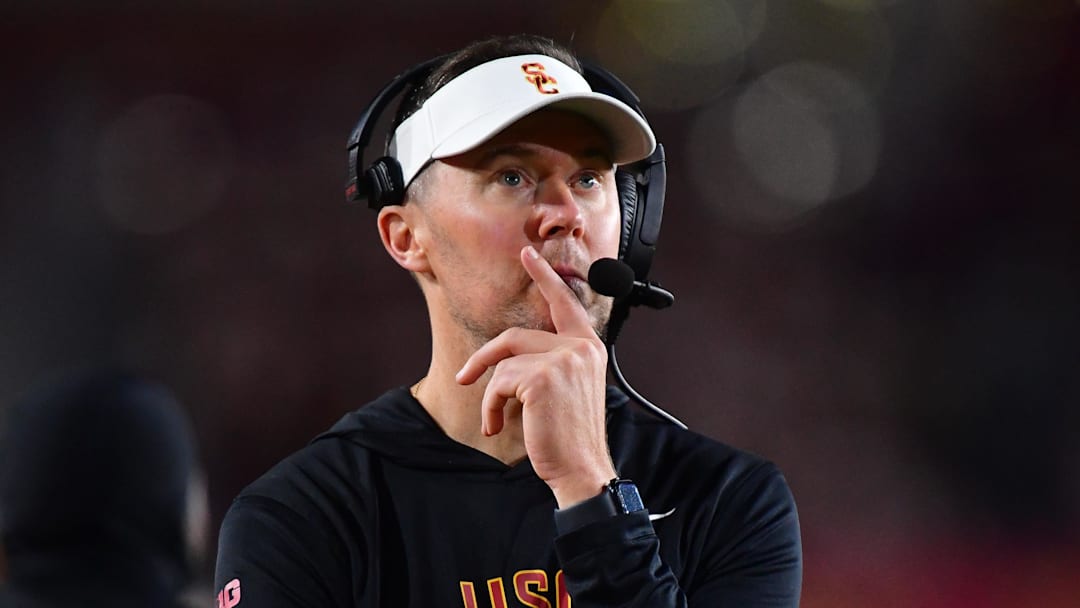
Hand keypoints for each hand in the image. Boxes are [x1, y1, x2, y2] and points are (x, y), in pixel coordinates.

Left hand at [456, 246, 615, 506]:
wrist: (581, 469)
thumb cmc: (571, 436)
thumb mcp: (569, 390)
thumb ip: (553, 362)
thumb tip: (510, 357)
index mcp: (589, 348)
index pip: (564, 303)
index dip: (544, 277)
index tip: (528, 255)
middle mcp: (579, 348)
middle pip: (515, 336)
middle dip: (484, 358)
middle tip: (464, 377)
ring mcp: (563, 360)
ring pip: (504, 363)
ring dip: (491, 395)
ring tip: (495, 420)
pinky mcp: (542, 378)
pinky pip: (499, 383)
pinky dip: (491, 406)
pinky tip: (498, 425)